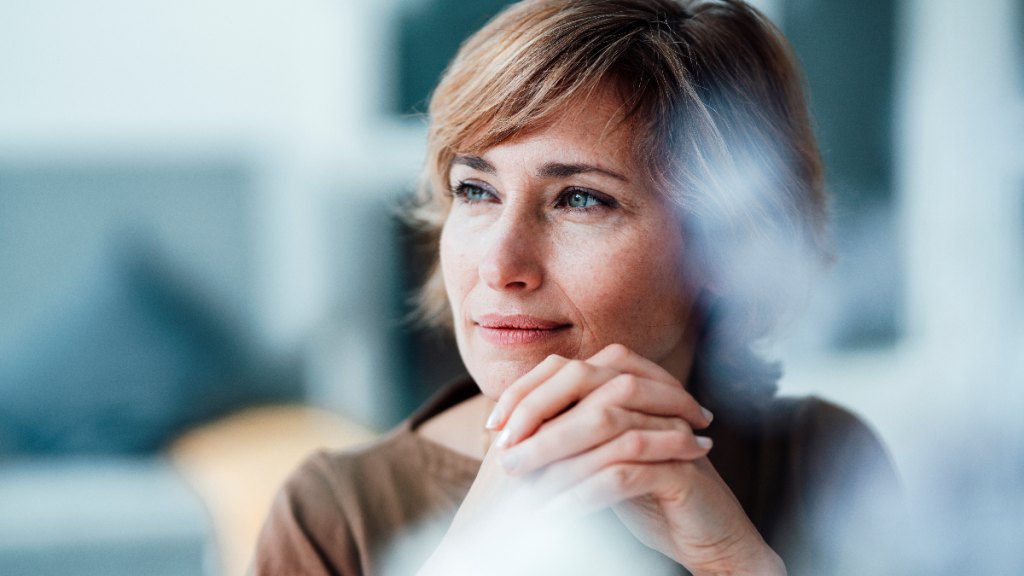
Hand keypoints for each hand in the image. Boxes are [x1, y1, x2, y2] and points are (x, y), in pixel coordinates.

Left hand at [487, 343, 785, 575]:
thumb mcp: (592, 454)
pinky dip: (587, 488)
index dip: (525, 391)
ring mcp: (669, 425)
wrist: (701, 529)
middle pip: (585, 381)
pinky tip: (558, 508)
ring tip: (518, 472)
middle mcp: (648, 394)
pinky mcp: (682, 465)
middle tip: (503, 448)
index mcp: (624, 383)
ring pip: (604, 422)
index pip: (566, 369)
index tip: (493, 425)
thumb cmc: (640, 490)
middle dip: (536, 412)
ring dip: (553, 448)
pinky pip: (627, 470)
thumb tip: (500, 425)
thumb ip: (559, 429)